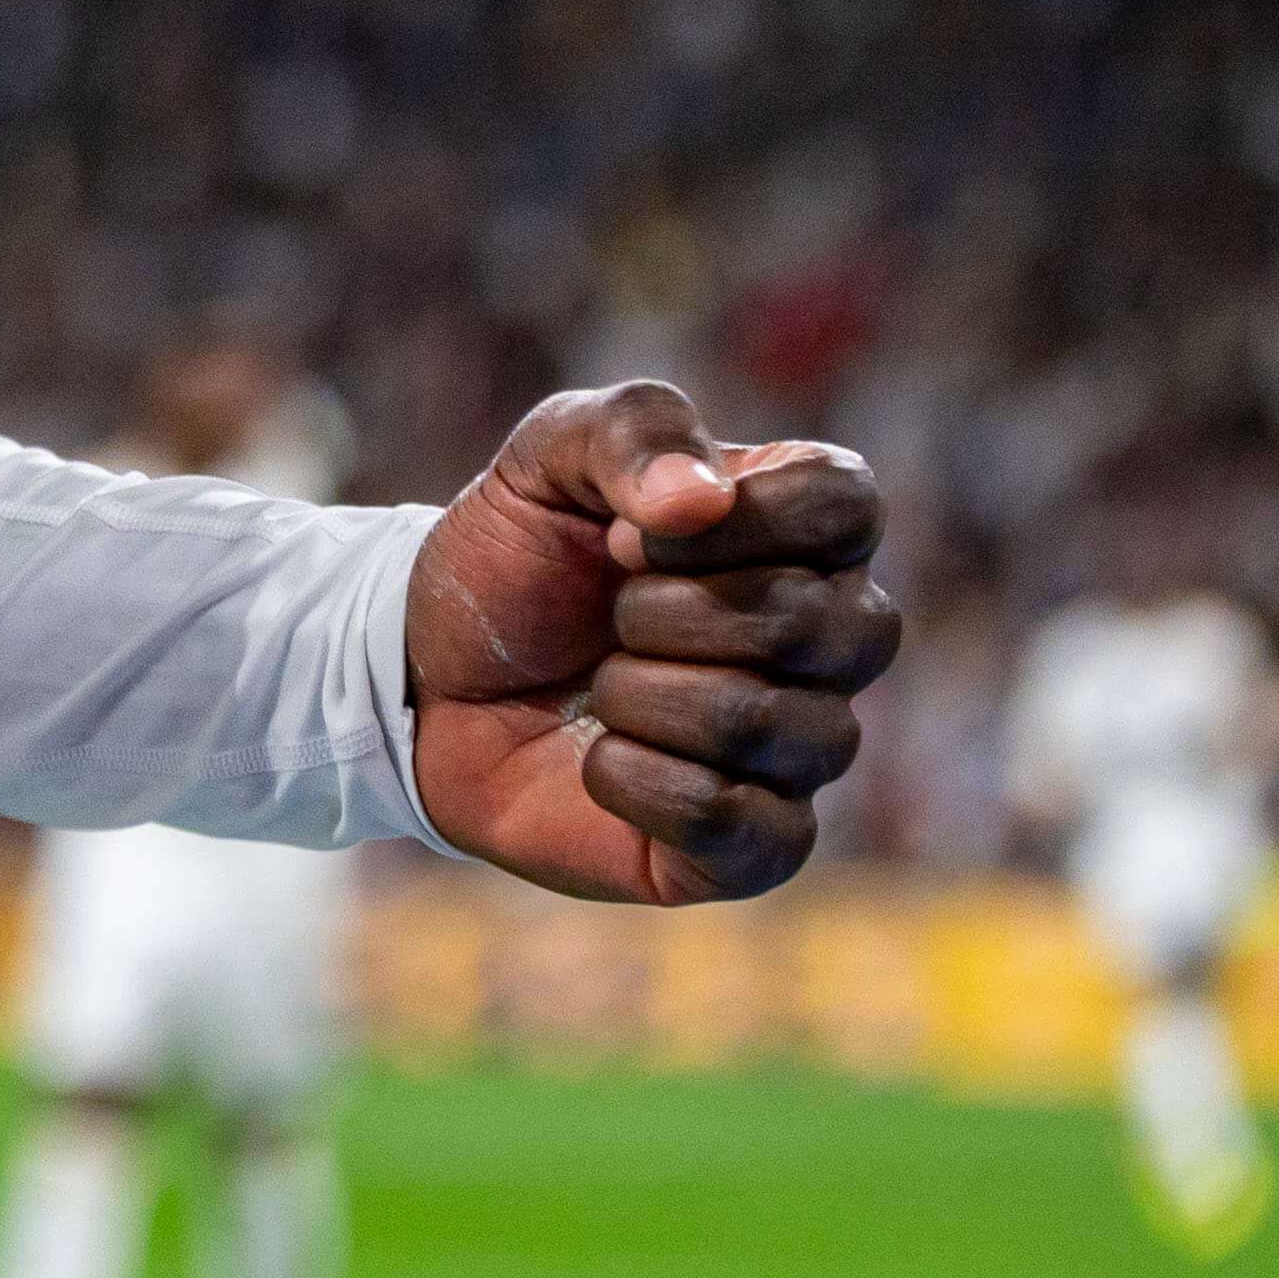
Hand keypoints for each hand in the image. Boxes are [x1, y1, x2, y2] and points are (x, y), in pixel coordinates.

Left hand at [403, 378, 896, 903]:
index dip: (736, 517)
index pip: (847, 503)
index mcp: (801, 529)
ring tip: (599, 686)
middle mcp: (828, 641)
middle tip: (611, 612)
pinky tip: (599, 759)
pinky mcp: (756, 847)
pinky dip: (636, 782)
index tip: (631, 533)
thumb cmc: (513, 560)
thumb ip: (632, 431)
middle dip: (673, 612)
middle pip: (826, 625)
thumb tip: (703, 499)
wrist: (431, 680)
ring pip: (771, 724)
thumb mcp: (548, 456)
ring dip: (641, 695)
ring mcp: (800, 749)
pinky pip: (736, 823)